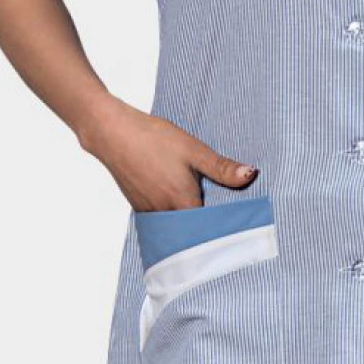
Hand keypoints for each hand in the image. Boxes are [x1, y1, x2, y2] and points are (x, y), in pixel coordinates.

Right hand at [78, 96, 259, 212]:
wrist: (112, 132)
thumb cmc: (153, 138)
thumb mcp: (194, 149)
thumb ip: (222, 167)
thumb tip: (251, 176)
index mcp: (182, 203)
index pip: (209, 229)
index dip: (223, 228)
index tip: (237, 225)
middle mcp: (164, 214)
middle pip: (191, 231)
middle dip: (206, 228)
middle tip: (224, 219)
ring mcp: (149, 212)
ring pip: (175, 225)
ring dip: (189, 221)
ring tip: (204, 208)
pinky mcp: (139, 205)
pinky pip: (162, 218)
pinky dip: (173, 213)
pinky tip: (180, 197)